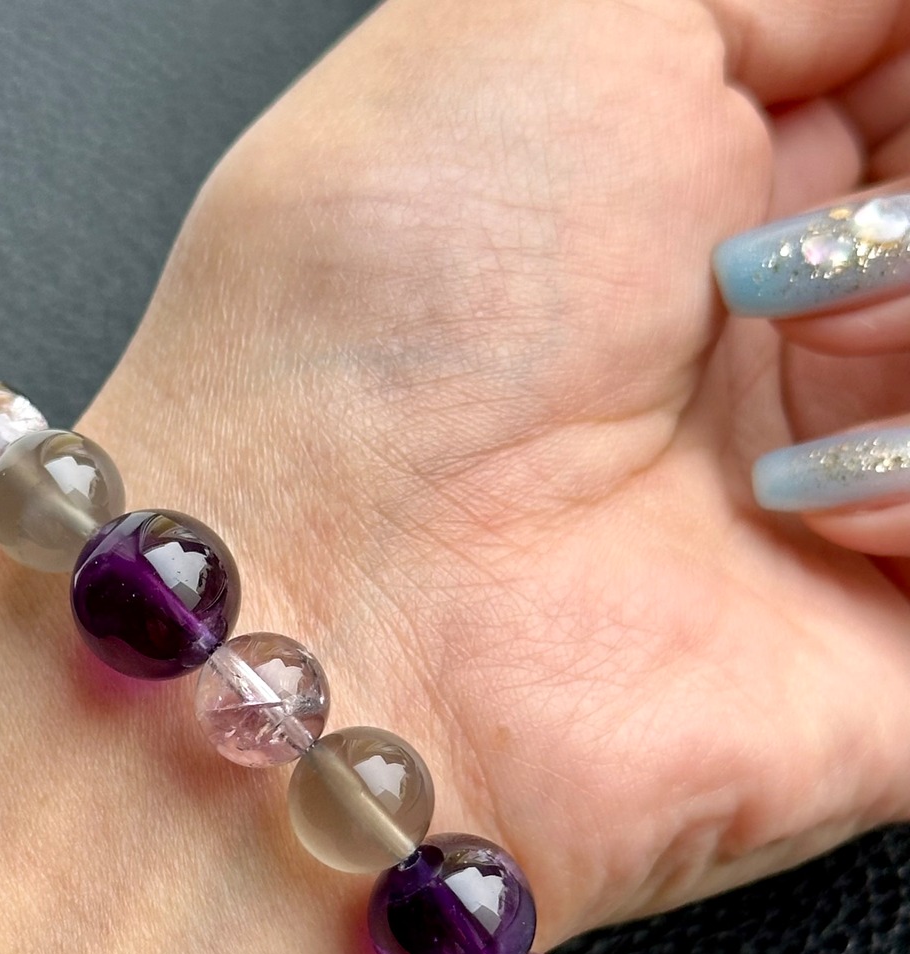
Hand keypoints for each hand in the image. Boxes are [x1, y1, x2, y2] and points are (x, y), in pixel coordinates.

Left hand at [82, 0, 909, 946]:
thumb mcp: (565, 12)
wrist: (344, 602)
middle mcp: (804, 332)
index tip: (857, 92)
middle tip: (769, 261)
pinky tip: (802, 501)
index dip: (909, 80)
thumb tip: (881, 20)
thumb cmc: (391, 323)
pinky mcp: (890, 647)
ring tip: (777, 366)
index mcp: (731, 176)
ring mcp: (855, 488)